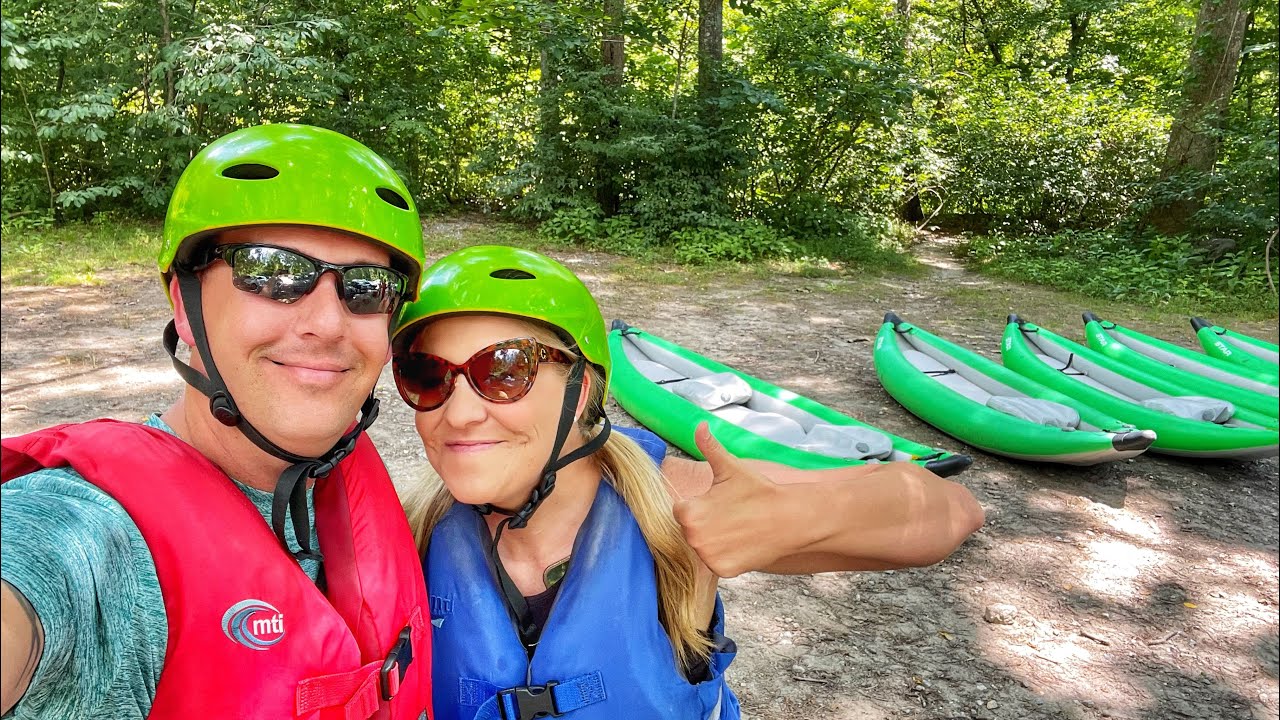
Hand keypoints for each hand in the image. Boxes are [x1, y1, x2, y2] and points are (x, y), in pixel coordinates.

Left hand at [671, 423, 802, 577]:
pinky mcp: (722, 571)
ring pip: (702, 548)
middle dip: (705, 523)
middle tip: (731, 515)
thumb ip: (709, 446)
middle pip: (689, 531)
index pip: (680, 511)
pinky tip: (742, 543)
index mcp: (688, 512)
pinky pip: (716, 564)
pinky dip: (726, 557)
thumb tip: (700, 425)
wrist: (790, 518)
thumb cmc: (758, 491)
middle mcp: (693, 537)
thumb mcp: (730, 467)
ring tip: (737, 528)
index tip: (719, 503)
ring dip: (714, 541)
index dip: (700, 505)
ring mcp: (707, 557)